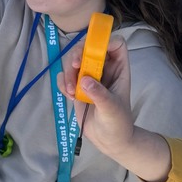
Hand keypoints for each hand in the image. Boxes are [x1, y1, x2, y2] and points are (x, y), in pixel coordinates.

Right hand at [59, 37, 134, 158]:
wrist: (108, 140)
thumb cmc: (118, 124)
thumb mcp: (111, 109)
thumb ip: (100, 94)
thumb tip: (84, 80)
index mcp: (119, 69)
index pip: (116, 44)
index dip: (105, 41)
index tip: (92, 51)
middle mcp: (103, 69)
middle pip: (88, 48)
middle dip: (79, 55)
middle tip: (74, 67)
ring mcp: (89, 76)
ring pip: (74, 61)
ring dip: (68, 73)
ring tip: (71, 92)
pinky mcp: (76, 86)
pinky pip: (65, 75)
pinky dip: (63, 83)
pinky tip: (69, 97)